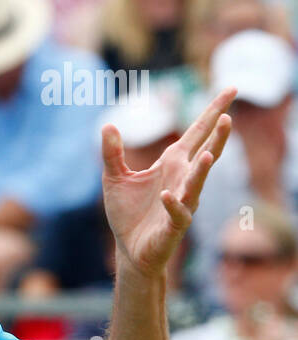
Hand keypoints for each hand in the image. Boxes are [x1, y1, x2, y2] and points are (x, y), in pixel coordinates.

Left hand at [101, 88, 233, 278]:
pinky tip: (167, 195)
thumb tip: (108, 125)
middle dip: (217, 137)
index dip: (212, 112)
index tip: (230, 90)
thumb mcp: (114, 177)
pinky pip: (177, 212)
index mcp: (172, 163)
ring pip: (197, 183)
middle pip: (205, 153)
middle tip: (227, 116)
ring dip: (203, 170)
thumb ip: (112, 153)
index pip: (196, 133)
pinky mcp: (174, 225)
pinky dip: (173, 203)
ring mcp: (182, 201)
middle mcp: (183, 179)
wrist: (129, 249)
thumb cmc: (127, 212)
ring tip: (209, 155)